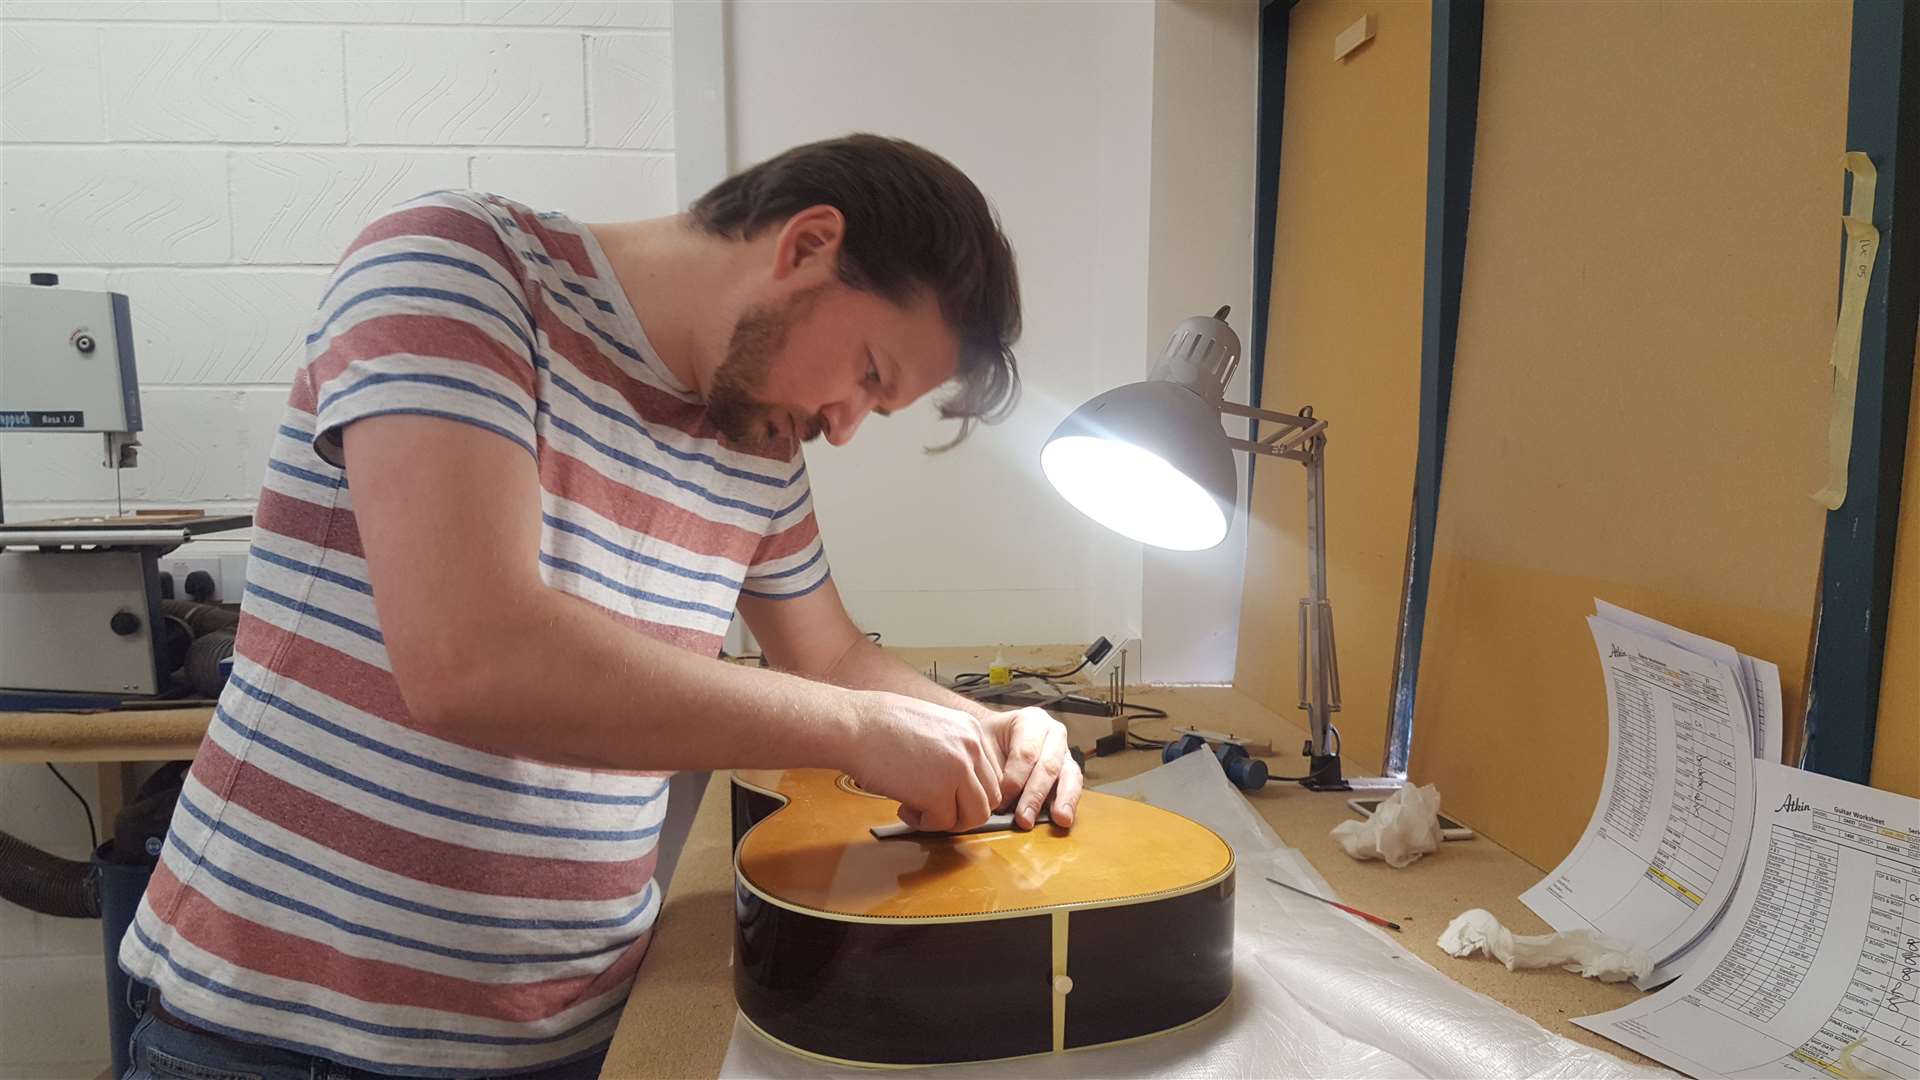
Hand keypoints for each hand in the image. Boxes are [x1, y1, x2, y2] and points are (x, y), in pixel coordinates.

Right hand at [846, 691, 1003, 831]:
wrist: (854, 725)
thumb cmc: (880, 725)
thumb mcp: (931, 726)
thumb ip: (952, 750)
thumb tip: (958, 784)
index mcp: (971, 730)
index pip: (991, 775)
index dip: (969, 792)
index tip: (945, 794)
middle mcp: (972, 747)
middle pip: (989, 797)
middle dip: (963, 810)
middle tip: (934, 808)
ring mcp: (958, 769)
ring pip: (976, 815)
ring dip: (949, 821)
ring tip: (921, 811)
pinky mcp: (938, 792)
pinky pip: (943, 823)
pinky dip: (924, 823)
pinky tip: (905, 809)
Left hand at [987, 707, 1083, 829]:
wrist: (996, 738)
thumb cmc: (989, 742)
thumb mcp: (983, 745)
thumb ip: (988, 767)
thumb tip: (991, 800)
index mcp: (1030, 721)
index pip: (1026, 753)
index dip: (1014, 780)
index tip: (1000, 802)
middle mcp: (1053, 733)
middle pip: (1048, 765)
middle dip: (1035, 795)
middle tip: (1024, 819)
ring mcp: (1064, 752)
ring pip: (1069, 774)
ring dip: (1062, 799)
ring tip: (1059, 819)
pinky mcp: (1070, 771)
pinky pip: (1074, 786)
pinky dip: (1069, 802)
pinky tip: (1063, 818)